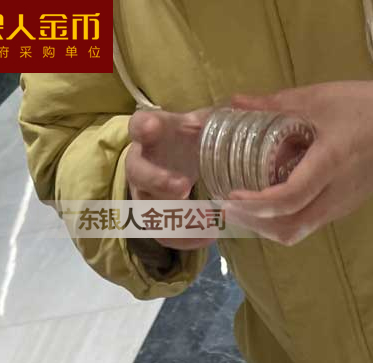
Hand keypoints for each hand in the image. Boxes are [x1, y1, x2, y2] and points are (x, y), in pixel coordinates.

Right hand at [126, 109, 216, 251]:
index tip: (152, 127)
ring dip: (176, 217)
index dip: (143, 127)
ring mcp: (143, 192)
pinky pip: (163, 234)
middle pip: (137, 172)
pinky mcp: (154, 217)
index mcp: (150, 134)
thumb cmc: (188, 138)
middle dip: (158, 181)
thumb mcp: (201, 124)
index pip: (138, 125)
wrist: (178, 160)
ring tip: (209, 222)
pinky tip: (211, 235)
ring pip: (148, 209)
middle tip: (184, 188)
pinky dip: (186, 239)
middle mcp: (140, 162)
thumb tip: (235, 114)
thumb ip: (214, 120)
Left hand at [223, 77, 372, 245]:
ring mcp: (339, 207)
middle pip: (289, 229)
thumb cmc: (368, 107)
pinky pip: (305, 224)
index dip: (257, 204)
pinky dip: (280, 220)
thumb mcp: (319, 98)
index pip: (290, 198)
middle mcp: (335, 195)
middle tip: (225, 206)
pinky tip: (265, 202)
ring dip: (264, 226)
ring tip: (240, 207)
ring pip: (296, 232)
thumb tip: (233, 103)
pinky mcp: (341, 209)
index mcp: (330, 164)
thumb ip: (274, 104)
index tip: (231, 195)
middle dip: (253, 223)